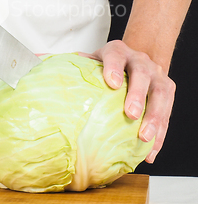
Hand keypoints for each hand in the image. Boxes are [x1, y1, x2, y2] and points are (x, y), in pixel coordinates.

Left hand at [78, 40, 175, 163]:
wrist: (137, 58)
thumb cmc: (108, 64)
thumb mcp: (91, 59)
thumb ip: (71, 64)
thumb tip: (36, 58)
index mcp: (118, 51)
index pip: (116, 55)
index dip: (113, 67)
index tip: (110, 82)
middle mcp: (140, 61)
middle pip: (142, 75)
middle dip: (137, 94)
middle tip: (130, 113)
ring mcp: (157, 75)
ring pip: (160, 94)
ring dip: (154, 117)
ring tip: (144, 137)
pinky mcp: (168, 90)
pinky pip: (167, 113)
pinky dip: (160, 134)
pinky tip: (150, 151)